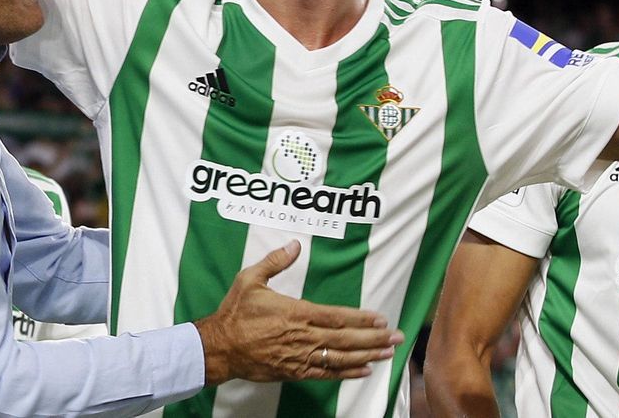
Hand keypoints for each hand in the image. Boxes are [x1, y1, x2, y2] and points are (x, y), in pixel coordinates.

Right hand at [194, 241, 401, 384]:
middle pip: (345, 339)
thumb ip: (274, 262)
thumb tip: (294, 245)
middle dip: (374, 338)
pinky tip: (364, 370)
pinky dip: (347, 373)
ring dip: (367, 355)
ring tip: (388, 353)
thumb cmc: (235, 312)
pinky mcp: (294, 372)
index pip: (335, 316)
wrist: (220, 347)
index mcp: (295, 312)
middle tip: (398, 337)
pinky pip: (326, 373)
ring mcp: (299, 357)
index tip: (381, 319)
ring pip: (340, 358)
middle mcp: (302, 336)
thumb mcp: (249, 280)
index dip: (361, 319)